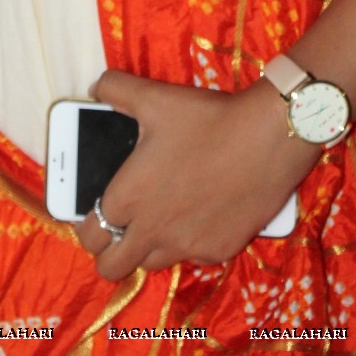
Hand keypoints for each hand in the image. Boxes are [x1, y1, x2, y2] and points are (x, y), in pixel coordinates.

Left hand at [73, 69, 319, 280]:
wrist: (268, 137)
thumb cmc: (206, 118)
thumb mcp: (154, 97)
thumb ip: (115, 90)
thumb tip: (97, 88)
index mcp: (128, 199)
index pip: (88, 235)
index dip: (87, 223)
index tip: (97, 210)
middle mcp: (152, 233)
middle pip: (110, 268)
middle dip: (109, 251)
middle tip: (121, 226)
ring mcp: (186, 247)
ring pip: (151, 265)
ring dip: (148, 247)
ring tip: (161, 216)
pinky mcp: (219, 251)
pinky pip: (193, 256)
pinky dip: (190, 241)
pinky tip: (202, 211)